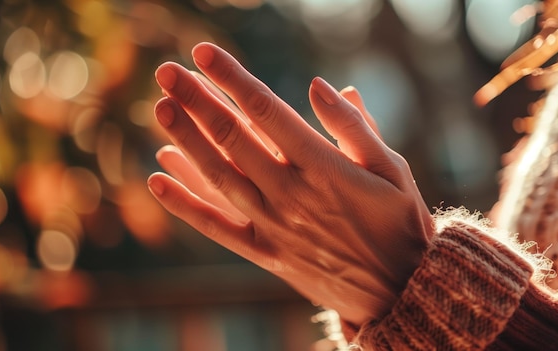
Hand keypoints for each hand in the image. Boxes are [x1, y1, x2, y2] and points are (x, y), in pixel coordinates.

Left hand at [148, 42, 432, 325]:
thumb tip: (320, 85)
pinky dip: (184, 204)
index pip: (267, 112)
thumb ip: (355, 126)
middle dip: (197, 101)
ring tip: (159, 108)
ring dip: (186, 141)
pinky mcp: (265, 253)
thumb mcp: (393, 168)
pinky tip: (158, 178)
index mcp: (324, 168)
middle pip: (233, 139)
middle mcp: (291, 195)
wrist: (398, 289)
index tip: (204, 52)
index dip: (233, 79)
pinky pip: (216, 227)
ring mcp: (273, 227)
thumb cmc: (399, 221)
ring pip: (218, 177)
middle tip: (167, 71)